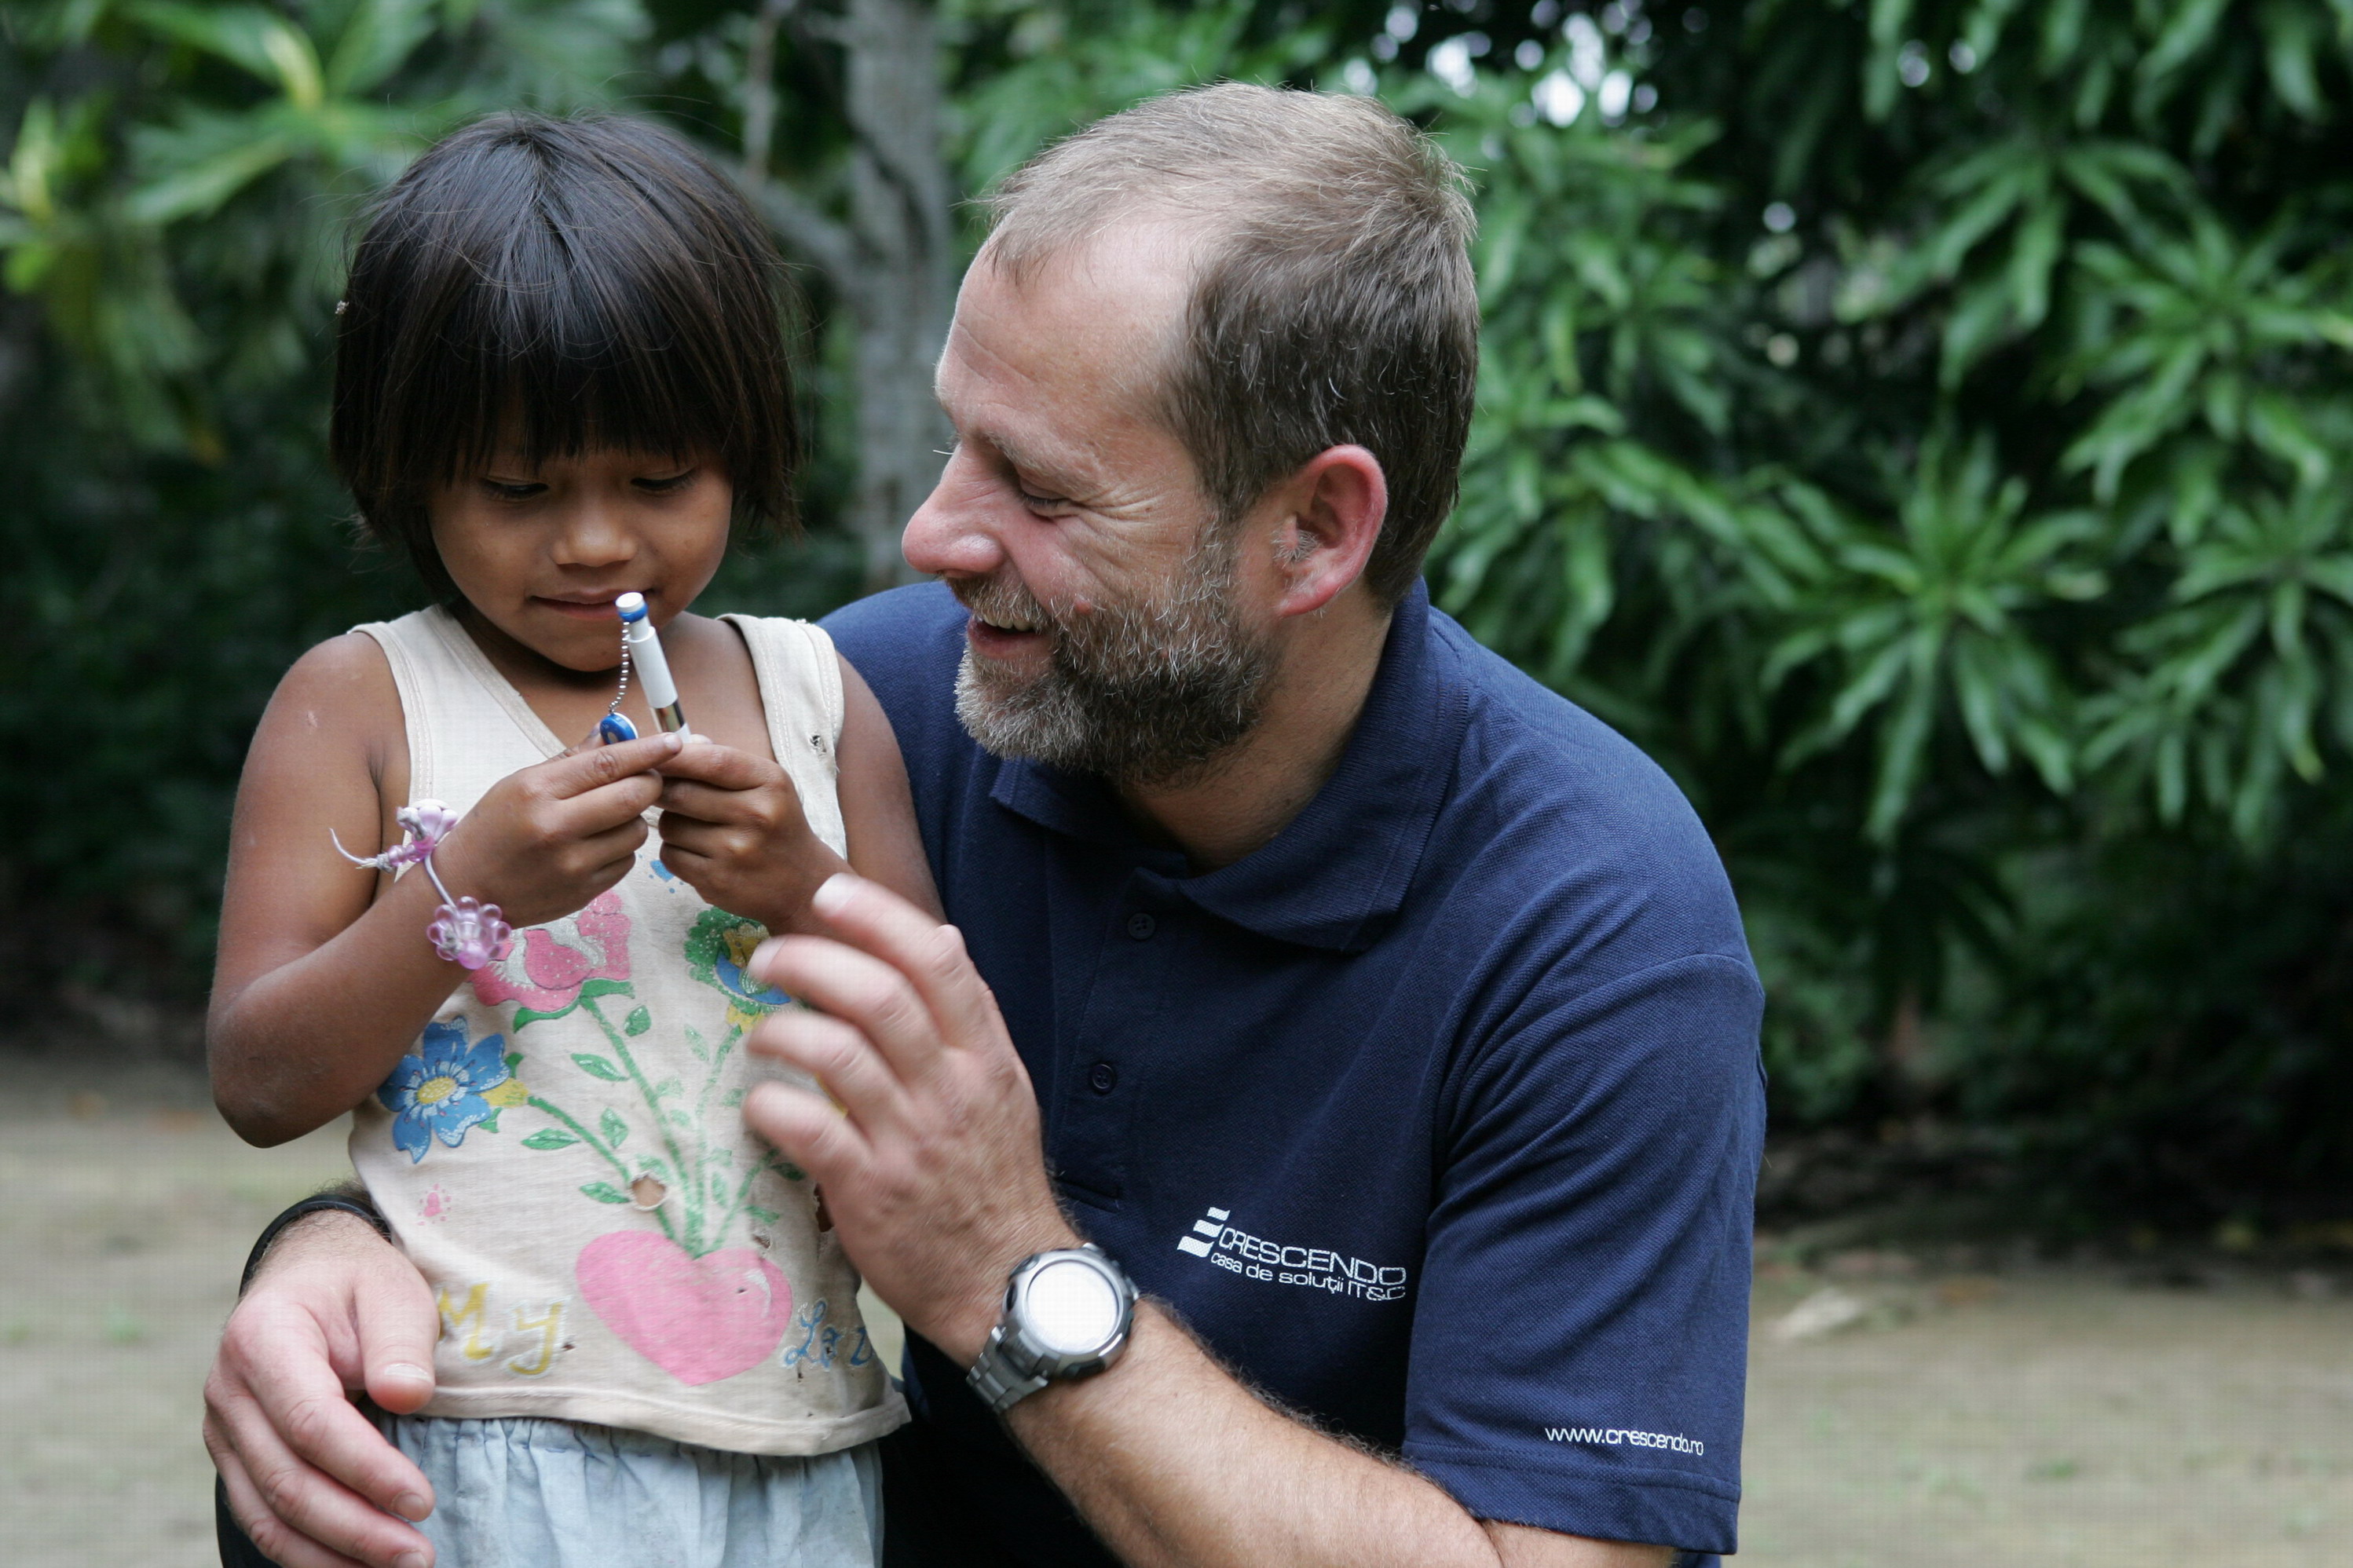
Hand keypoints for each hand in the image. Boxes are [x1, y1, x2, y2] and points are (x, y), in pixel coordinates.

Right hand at [204, 1211, 441, 1567]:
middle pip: (287, 1480)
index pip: (311, 1422)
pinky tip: (352, 1564)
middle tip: (419, 1557)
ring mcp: (223, 1430)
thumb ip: (399, 1343)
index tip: (422, 1501)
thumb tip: (407, 1397)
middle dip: (356, 1528)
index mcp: (263, 1339)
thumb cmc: (358, 1285)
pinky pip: (262, 1516)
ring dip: (333, 1552)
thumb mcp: (392, 1291)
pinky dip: (306, 1550)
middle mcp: (228, 1391)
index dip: (366, 1469)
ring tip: (398, 1566)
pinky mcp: (235, 1458)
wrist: (309, 1276)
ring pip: (268, 1512)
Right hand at [428, 732, 680, 929]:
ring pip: (636, 831)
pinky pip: (627, 861)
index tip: (673, 742)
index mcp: (537, 792)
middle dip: (650, 783)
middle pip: (632, 797)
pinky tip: (597, 844)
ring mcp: (572, 864)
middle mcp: (555, 828)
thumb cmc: (494, 828)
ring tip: (608, 816)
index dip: (647, 751)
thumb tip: (616, 732)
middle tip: (648, 779)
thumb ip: (572, 759)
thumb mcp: (521, 783)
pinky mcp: (584, 892)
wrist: (465, 889)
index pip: (606, 764)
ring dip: (634, 818)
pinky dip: (622, 848)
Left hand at [653, 741, 844, 931]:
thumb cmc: (777, 825)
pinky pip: (670, 855)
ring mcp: (736, 851)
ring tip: (693, 828)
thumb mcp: (766, 785)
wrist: (803, 883)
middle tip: (665, 793)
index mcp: (770, 783)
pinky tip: (697, 852)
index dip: (676, 756)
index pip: (713, 761)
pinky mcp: (718, 881)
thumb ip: (724, 762)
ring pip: (670, 826)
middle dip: (663, 790)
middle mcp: (757, 816)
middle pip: (681, 793)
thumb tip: (675, 748)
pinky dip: (674, 851)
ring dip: (671, 823)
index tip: (653, 755)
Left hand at [741, 874, 1074, 1360]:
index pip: (937, 961)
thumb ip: (970, 1015)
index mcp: (984, 1056)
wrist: (1007, 1281)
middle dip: (809, 960)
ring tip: (760, 1034)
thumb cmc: (993, 1177)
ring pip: (836, 1054)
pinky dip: (770, 1105)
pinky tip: (759, 1102)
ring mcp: (910, 1141)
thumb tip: (945, 936)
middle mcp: (950, 1089)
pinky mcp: (870, 1192)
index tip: (828, 893)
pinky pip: (809, 1130)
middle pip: (877, 996)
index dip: (877, 917)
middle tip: (766, 957)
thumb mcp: (1004, 1086)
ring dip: (781, 1030)